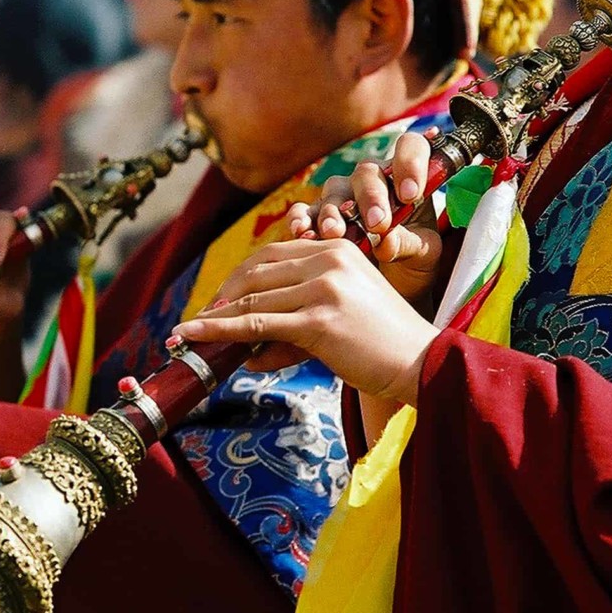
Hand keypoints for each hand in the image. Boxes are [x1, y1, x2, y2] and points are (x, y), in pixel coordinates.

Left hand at [170, 238, 438, 405]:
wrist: (422, 362)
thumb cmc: (383, 345)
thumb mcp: (338, 318)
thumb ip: (294, 324)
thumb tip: (247, 351)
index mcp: (336, 249)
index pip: (272, 253)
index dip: (239, 277)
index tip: (218, 300)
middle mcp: (329, 260)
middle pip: (256, 270)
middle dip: (222, 296)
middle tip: (198, 319)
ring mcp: (324, 287)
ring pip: (252, 298)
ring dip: (215, 318)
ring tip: (189, 334)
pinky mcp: (319, 319)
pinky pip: (257, 323)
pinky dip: (221, 331)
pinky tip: (197, 336)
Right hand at [286, 129, 444, 302]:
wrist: (390, 287)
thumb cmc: (413, 262)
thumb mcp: (423, 256)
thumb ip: (410, 244)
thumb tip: (385, 240)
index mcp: (406, 179)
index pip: (410, 147)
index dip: (410, 163)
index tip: (411, 194)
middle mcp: (373, 181)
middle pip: (367, 172)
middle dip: (371, 197)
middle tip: (376, 224)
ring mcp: (342, 196)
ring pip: (334, 190)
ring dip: (334, 212)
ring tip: (335, 233)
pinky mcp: (317, 217)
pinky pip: (304, 210)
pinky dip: (301, 219)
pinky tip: (302, 233)